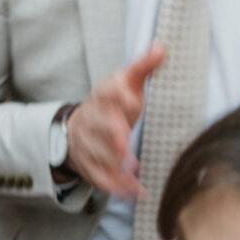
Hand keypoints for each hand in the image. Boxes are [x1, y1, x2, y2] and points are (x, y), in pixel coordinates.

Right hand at [63, 42, 168, 199]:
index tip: (132, 98)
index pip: (107, 92)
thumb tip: (162, 45)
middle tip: (124, 145)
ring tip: (133, 175)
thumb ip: (143, 67)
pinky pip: (100, 178)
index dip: (118, 95)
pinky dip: (116, 187)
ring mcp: (88, 144)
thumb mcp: (124, 82)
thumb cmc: (111, 104)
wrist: (77, 128)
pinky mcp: (89, 165)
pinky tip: (135, 193)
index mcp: (103, 95)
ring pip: (98, 155)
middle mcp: (92, 119)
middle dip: (111, 136)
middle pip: (100, 126)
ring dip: (115, 167)